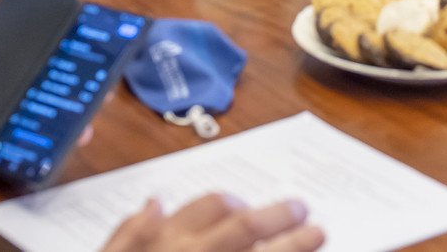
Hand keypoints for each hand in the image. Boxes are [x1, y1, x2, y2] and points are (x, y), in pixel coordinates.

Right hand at [101, 195, 323, 251]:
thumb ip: (129, 234)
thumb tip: (153, 205)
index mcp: (167, 243)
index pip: (212, 206)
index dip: (236, 201)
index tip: (248, 206)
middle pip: (248, 226)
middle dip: (279, 214)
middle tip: (301, 210)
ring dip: (295, 245)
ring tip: (317, 236)